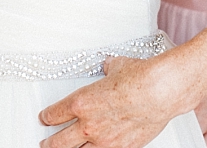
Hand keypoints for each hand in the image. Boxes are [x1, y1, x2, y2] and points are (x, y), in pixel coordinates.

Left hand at [38, 56, 183, 147]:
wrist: (160, 91)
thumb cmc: (141, 78)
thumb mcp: (117, 67)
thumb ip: (109, 69)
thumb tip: (108, 67)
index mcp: (82, 102)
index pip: (54, 114)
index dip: (47, 117)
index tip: (46, 118)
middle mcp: (88, 124)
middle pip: (58, 142)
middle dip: (49, 143)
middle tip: (46, 143)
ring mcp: (104, 140)